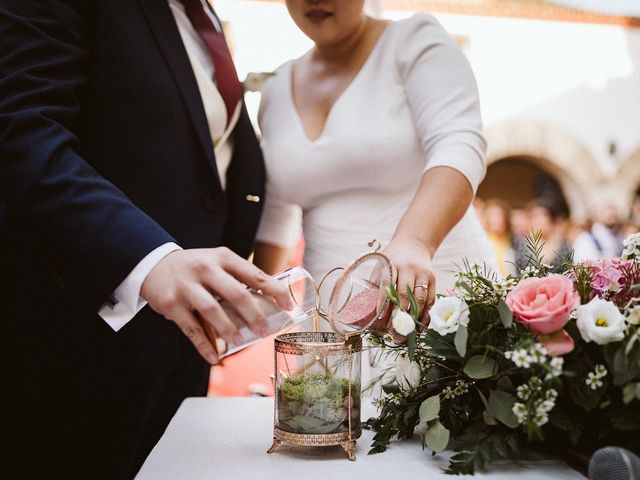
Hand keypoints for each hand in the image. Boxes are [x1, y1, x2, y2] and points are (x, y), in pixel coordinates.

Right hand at [140, 247, 293, 364]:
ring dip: (229, 329)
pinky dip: (204, 345)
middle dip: (255, 315)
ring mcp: (187, 286)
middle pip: (236, 294)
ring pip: (213, 311)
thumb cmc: (194, 267)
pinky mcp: (171, 304)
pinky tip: (214, 357)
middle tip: (265, 330)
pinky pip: (191, 329)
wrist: (153, 263)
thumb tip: (270, 301)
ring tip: (240, 341)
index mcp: (223, 258)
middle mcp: (206, 269)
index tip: (288, 305)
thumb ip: (238, 277)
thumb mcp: (216, 261)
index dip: (274, 291)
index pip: (255, 274)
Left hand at [383, 237, 435, 323]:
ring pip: (420, 298)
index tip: (379, 316)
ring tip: (407, 330)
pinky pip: (430, 299)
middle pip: (404, 294)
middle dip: (399, 314)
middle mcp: (408, 267)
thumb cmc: (393, 257)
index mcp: (392, 263)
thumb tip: (367, 306)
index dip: (383, 300)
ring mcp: (422, 273)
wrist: (414, 244)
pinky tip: (419, 323)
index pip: (386, 284)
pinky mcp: (432, 278)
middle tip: (394, 330)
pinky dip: (426, 313)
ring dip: (414, 317)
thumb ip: (376, 281)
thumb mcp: (382, 263)